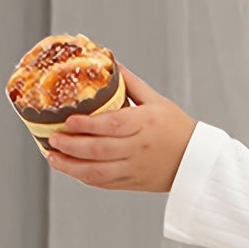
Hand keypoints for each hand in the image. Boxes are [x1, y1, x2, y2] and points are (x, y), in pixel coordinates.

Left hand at [45, 66, 195, 191]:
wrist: (196, 161)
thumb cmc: (177, 128)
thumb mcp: (157, 101)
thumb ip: (131, 84)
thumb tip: (110, 64)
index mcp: (145, 124)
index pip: (113, 125)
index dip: (88, 124)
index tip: (69, 121)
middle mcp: (138, 148)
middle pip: (100, 149)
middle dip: (72, 145)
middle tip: (53, 138)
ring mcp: (134, 168)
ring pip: (98, 171)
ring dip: (71, 166)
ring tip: (53, 157)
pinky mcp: (132, 183)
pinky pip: (104, 183)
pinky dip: (84, 177)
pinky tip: (70, 169)